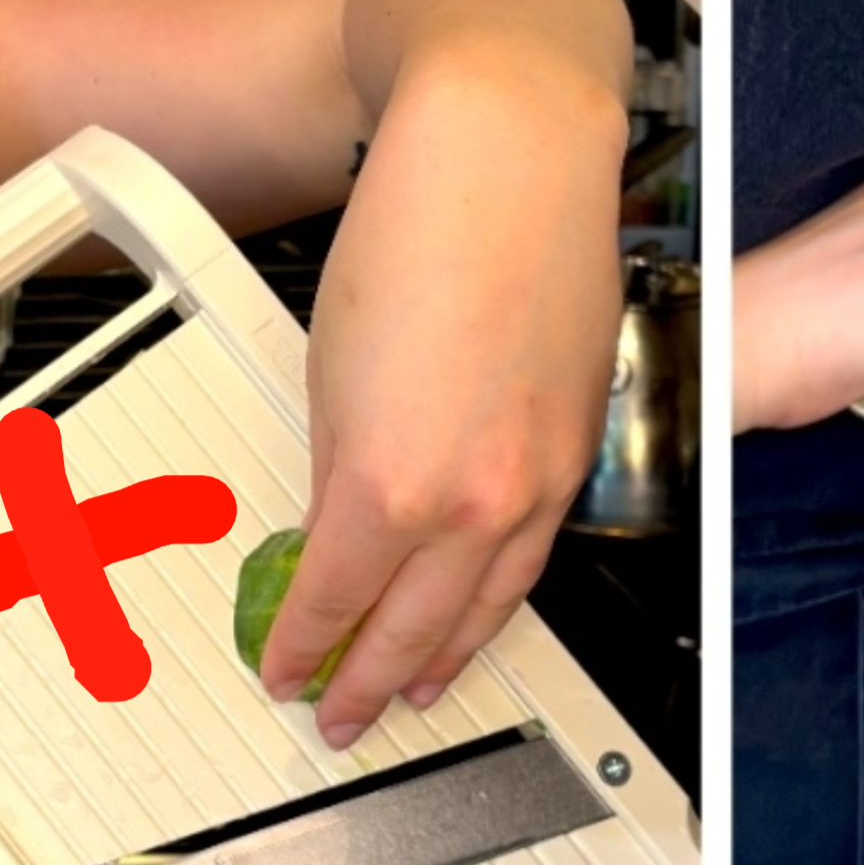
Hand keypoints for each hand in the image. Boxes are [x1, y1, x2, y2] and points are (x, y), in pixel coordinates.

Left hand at [256, 71, 622, 750]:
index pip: (334, 603)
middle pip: (415, 628)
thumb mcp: (329, 360)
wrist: (508, 149)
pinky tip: (486, 607)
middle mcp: (477, 498)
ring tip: (419, 689)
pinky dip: (502, 597)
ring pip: (490, 605)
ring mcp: (540, 476)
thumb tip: (340, 516)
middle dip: (372, 681)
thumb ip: (339, 459)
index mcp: (391, 483)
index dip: (303, 649)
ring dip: (447, 657)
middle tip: (342, 715)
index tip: (284, 672)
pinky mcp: (579, 444)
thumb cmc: (417, 225)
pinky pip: (537, 554)